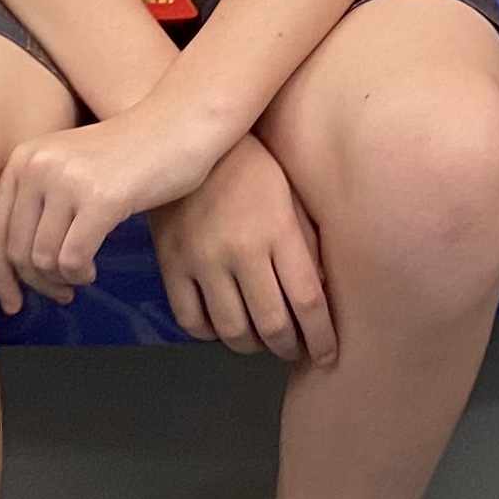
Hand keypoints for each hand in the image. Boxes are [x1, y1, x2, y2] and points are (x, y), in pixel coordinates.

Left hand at [0, 108, 212, 313]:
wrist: (180, 124)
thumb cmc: (131, 153)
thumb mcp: (69, 166)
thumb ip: (38, 203)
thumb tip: (12, 267)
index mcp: (23, 159)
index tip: (10, 302)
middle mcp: (37, 166)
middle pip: (16, 250)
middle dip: (36, 283)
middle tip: (60, 292)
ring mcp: (68, 180)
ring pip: (43, 259)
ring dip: (62, 279)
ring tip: (81, 276)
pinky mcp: (100, 198)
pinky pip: (73, 258)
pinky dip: (80, 274)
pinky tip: (93, 270)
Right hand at [146, 132, 335, 365]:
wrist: (192, 142)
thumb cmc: (253, 165)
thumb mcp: (293, 195)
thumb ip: (308, 244)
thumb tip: (320, 293)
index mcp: (278, 231)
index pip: (307, 302)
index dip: (320, 337)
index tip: (328, 356)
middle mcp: (240, 251)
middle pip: (272, 324)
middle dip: (289, 348)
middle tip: (296, 353)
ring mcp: (202, 260)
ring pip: (231, 329)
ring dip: (252, 345)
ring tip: (262, 341)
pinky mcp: (171, 264)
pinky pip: (190, 319)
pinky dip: (210, 333)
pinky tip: (223, 325)